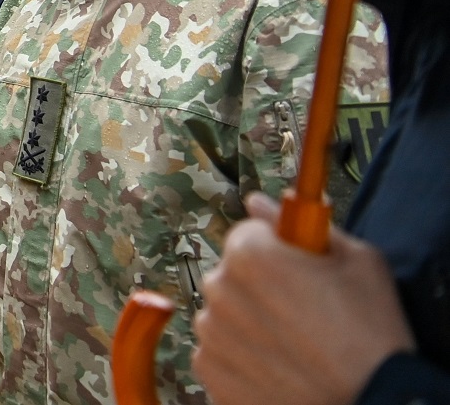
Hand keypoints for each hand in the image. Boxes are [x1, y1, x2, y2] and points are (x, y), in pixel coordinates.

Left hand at [193, 193, 414, 404]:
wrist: (375, 402)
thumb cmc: (371, 333)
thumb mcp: (357, 262)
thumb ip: (300, 223)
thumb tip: (258, 201)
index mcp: (249, 253)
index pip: (247, 235)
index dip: (276, 251)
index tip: (299, 272)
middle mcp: (219, 289)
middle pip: (233, 274)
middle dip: (260, 285)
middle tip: (303, 312)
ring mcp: (211, 334)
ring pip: (225, 314)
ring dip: (249, 322)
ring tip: (294, 344)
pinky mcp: (211, 373)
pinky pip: (219, 352)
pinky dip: (241, 358)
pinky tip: (278, 366)